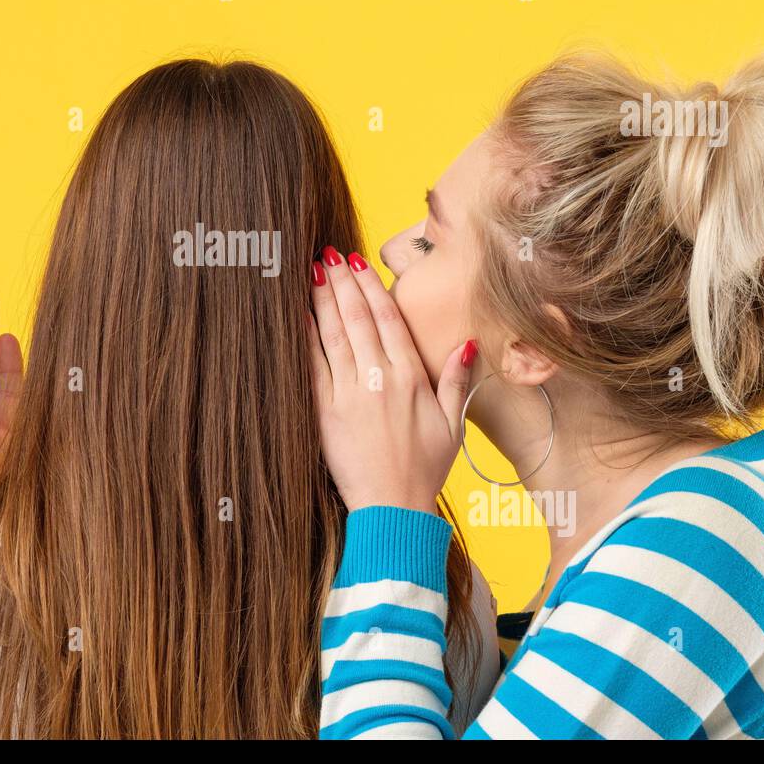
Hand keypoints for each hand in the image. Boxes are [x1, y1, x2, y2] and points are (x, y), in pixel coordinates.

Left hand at [308, 247, 474, 513]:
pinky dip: (305, 339)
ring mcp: (351, 395)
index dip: (372, 288)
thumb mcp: (453, 424)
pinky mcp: (326, 414)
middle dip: (343, 283)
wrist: (394, 509)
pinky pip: (314, 367)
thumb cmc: (425, 469)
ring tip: (313, 271)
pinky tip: (297, 316)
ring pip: (335, 336)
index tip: (359, 263)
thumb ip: (455, 379)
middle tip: (329, 254)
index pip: (389, 320)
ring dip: (323, 300)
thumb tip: (466, 342)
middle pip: (359, 320)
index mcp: (412, 379)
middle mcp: (381, 381)